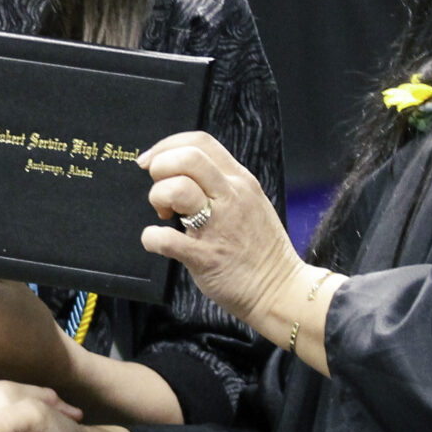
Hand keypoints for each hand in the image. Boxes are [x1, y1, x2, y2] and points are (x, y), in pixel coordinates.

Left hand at [139, 131, 307, 332]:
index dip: (168, 145)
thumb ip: (221, 183)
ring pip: (176, 189)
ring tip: (163, 214)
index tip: (151, 160)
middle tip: (160, 189)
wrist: (280, 290)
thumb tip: (182, 171)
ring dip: (157, 197)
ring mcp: (218, 226)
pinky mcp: (205, 257)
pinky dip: (151, 238)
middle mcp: (230, 197)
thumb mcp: (250, 201)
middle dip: (160, 167)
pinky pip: (165, 238)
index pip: (201, 142)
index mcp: (240, 181)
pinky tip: (156, 241)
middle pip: (187, 158)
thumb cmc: (260, 248)